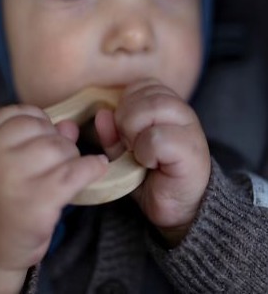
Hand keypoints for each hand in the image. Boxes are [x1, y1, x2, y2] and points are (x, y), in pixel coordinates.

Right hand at [0, 105, 107, 292]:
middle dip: (56, 142)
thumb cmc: (1, 199)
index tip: (44, 134)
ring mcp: (13, 179)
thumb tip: (70, 125)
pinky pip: (75, 172)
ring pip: (60, 148)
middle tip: (54, 163)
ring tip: (64, 173)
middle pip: (43, 129)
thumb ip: (36, 137)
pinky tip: (97, 168)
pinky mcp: (37, 201)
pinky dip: (91, 167)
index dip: (38, 121)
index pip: (18, 113)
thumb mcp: (6, 162)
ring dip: (71, 157)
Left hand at [95, 79, 210, 245]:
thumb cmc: (153, 176)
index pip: (142, 85)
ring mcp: (190, 129)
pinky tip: (151, 163)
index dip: (126, 104)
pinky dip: (146, 152)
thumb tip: (102, 114)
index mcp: (169, 105)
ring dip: (135, 132)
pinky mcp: (191, 150)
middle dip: (126, 118)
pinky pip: (157, 138)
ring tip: (139, 152)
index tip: (125, 130)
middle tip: (130, 144)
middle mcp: (183, 111)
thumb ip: (113, 132)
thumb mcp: (125, 151)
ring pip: (153, 108)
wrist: (180, 208)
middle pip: (145, 93)